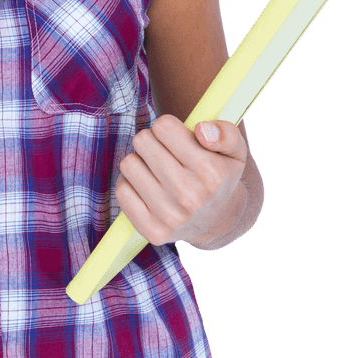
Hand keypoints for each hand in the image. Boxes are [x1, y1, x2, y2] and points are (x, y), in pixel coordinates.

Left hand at [114, 114, 247, 245]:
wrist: (216, 222)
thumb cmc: (219, 176)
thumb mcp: (234, 151)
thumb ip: (226, 133)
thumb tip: (201, 130)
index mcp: (211, 172)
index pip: (164, 127)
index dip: (168, 126)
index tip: (175, 137)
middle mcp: (190, 196)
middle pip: (142, 141)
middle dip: (151, 141)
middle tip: (164, 152)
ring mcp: (169, 216)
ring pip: (129, 164)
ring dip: (139, 161)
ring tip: (155, 169)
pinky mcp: (151, 230)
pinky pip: (122, 190)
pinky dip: (130, 182)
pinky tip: (146, 186)